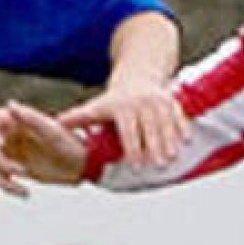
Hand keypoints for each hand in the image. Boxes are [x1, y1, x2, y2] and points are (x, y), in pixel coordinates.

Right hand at [0, 100, 87, 203]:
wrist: (84, 166)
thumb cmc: (73, 145)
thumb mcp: (52, 131)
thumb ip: (30, 117)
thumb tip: (10, 105)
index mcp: (16, 120)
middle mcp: (10, 134)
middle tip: (20, 172)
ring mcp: (12, 151)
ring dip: (2, 182)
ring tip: (23, 190)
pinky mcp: (15, 167)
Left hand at [57, 78, 188, 168]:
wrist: (137, 77)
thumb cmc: (114, 101)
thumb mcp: (96, 108)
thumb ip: (78, 118)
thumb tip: (57, 124)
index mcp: (122, 107)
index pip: (128, 132)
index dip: (132, 149)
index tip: (135, 166)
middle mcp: (141, 103)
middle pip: (148, 129)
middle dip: (154, 148)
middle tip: (159, 166)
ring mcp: (158, 101)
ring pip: (165, 123)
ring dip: (170, 141)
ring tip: (173, 158)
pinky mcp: (171, 101)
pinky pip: (178, 115)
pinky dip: (182, 128)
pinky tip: (186, 142)